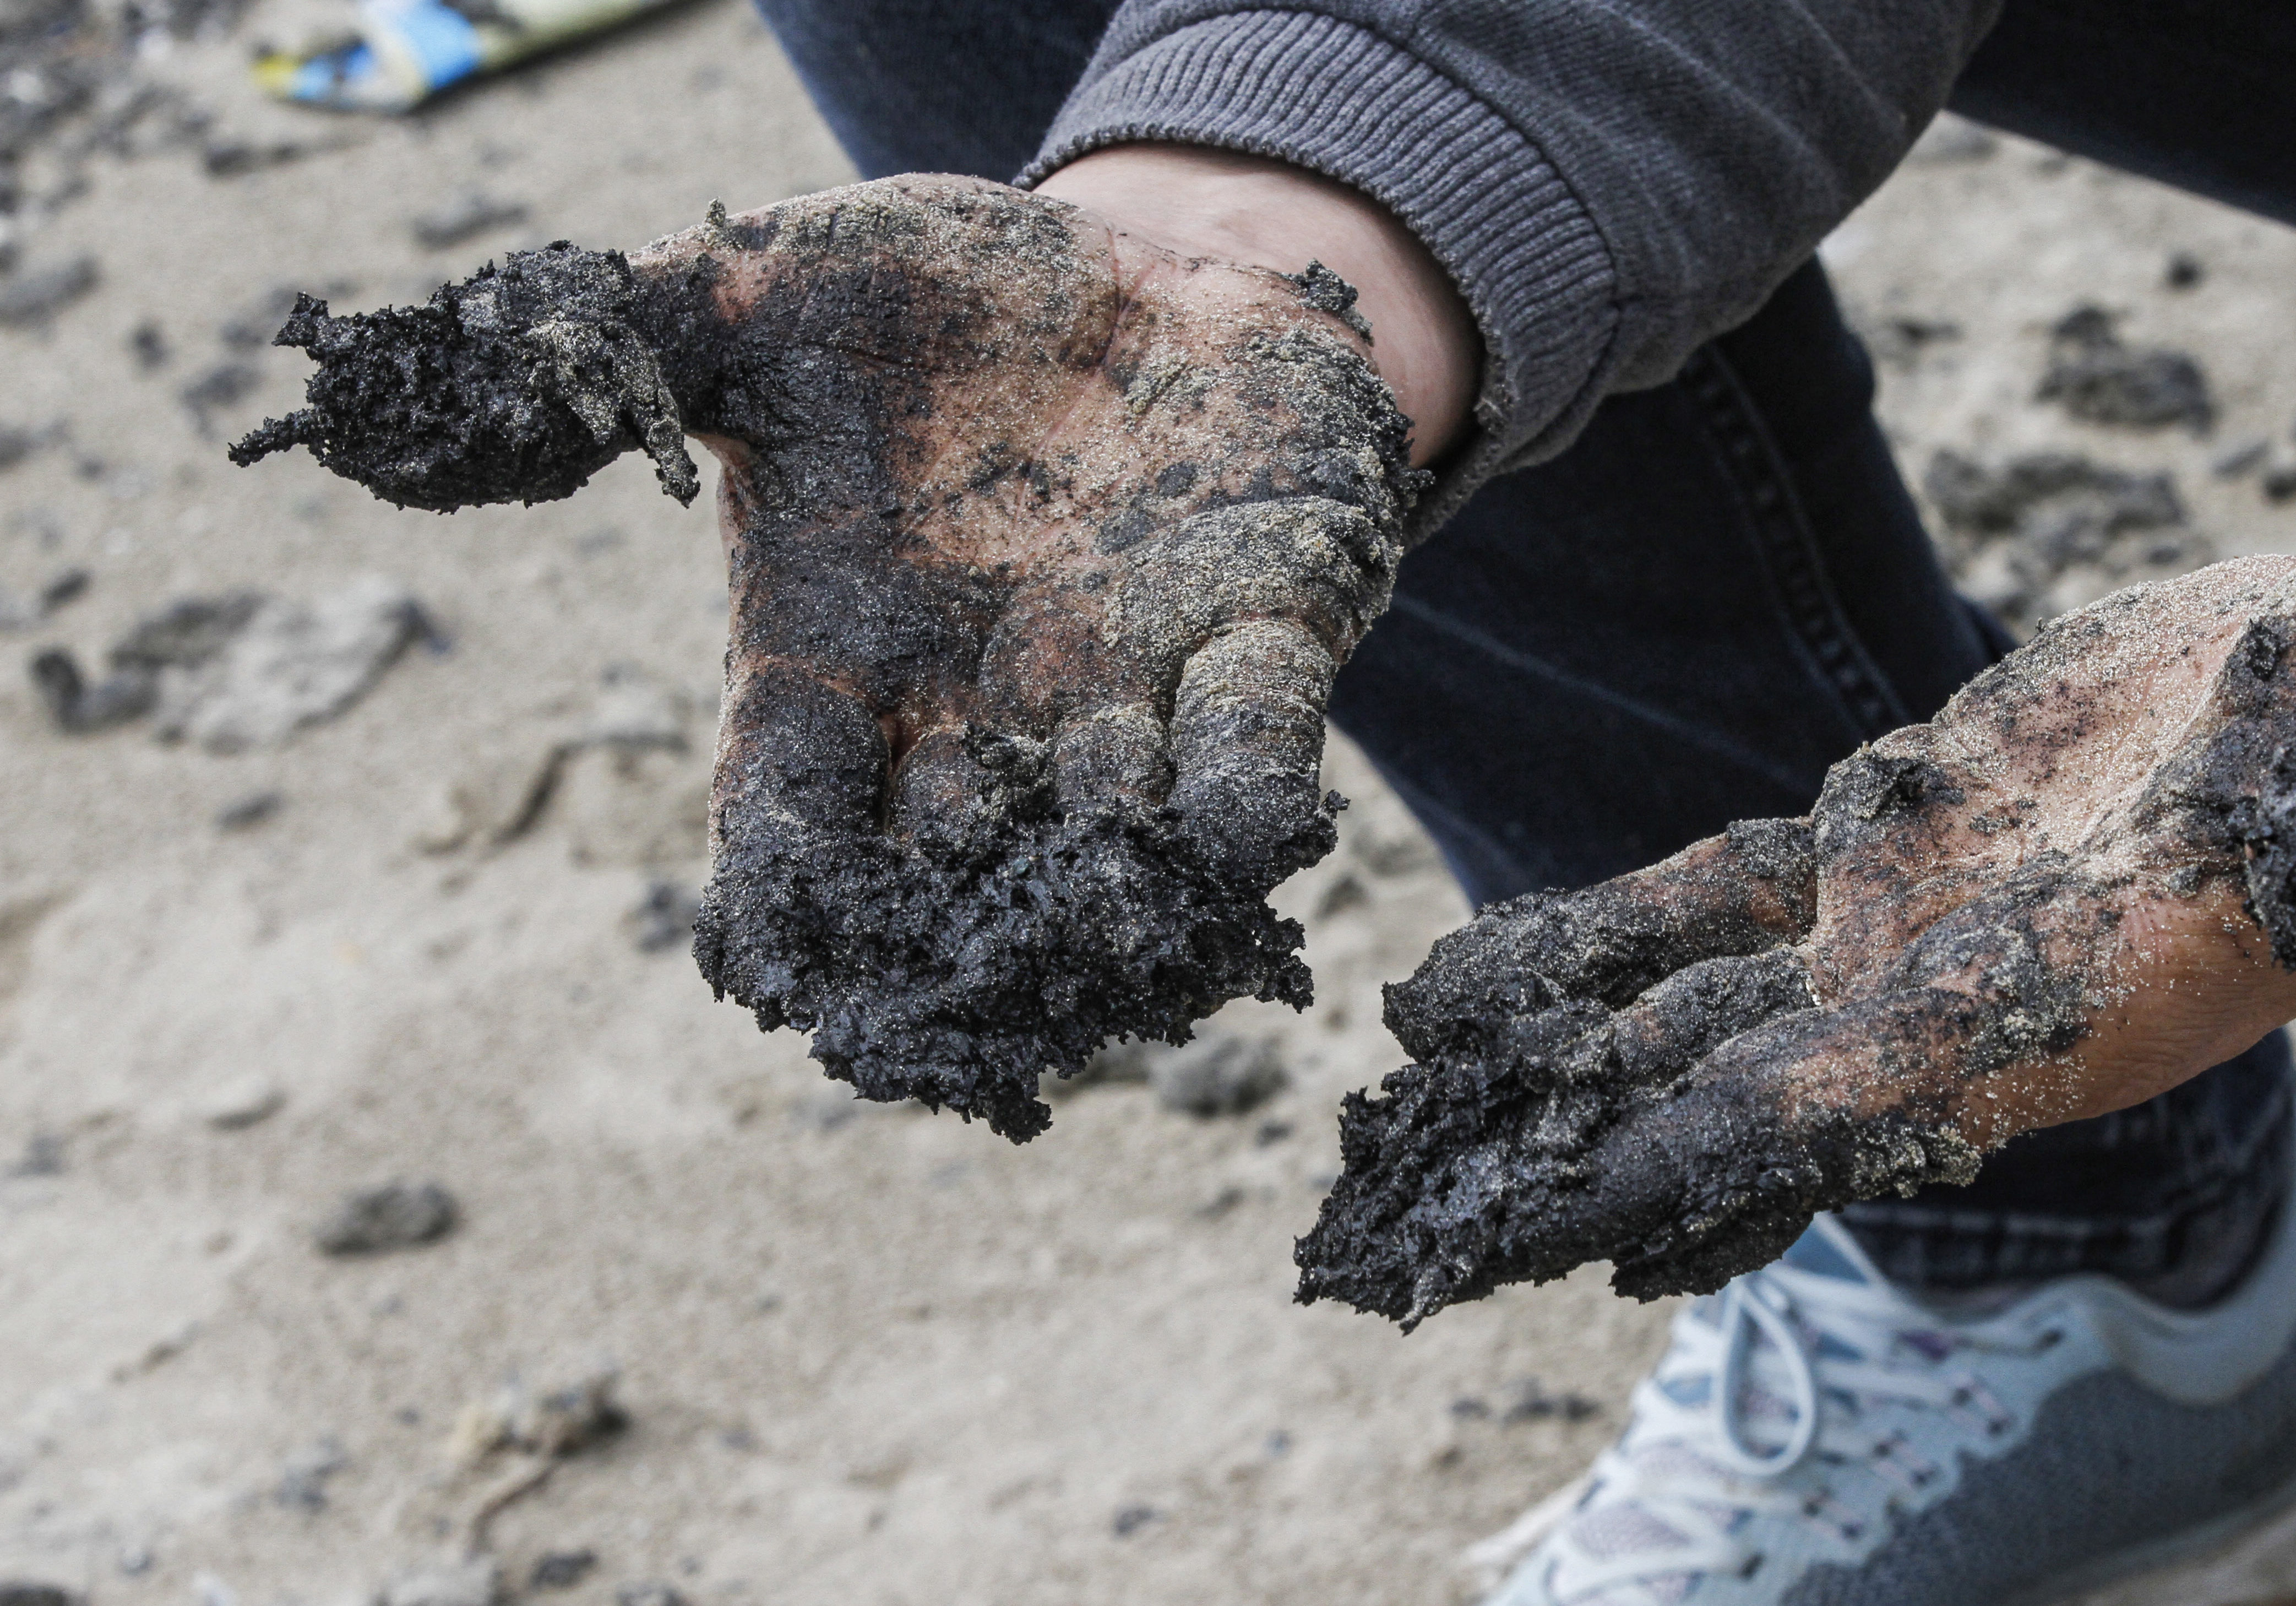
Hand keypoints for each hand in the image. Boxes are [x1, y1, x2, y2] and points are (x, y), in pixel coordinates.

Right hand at [619, 174, 1457, 1140]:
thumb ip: (608, 353)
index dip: (784, 908)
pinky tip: (1260, 844)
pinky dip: (1255, 796)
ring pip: (1117, 835)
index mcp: (839, 668)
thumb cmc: (929, 302)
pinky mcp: (1264, 633)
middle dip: (958, 936)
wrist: (1130, 264)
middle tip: (960, 1004)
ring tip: (1114, 946)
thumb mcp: (751, 301)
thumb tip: (377, 424)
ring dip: (1116, 896)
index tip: (773, 975)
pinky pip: (1258, 740)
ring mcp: (1124, 687)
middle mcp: (980, 715)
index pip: (790, 829)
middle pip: (953, 868)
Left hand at [1298, 495, 2295, 1325]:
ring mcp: (1908, 923)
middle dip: (1564, 1159)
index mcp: (2050, 1018)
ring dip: (1551, 1048)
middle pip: (1716, 1101)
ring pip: (1691, 1008)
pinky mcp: (1891, 831)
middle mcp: (1954, 1001)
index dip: (1682, 1163)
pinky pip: (1715, 901)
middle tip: (1406, 1228)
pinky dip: (1610, 936)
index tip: (1537, 1220)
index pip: (1830, 1110)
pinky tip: (1497, 971)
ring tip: (1406, 1086)